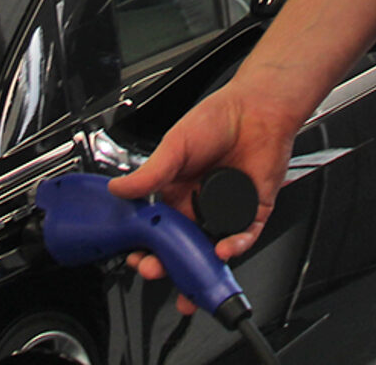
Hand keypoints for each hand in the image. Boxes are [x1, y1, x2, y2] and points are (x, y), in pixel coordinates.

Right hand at [107, 85, 297, 313]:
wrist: (257, 107)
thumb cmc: (218, 118)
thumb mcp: (175, 144)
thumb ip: (150, 173)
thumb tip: (118, 188)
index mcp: (178, 192)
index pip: (159, 230)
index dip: (148, 247)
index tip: (137, 257)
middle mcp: (202, 206)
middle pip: (184, 247)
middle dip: (169, 265)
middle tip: (155, 268)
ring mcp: (228, 211)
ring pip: (213, 249)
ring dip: (201, 265)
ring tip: (188, 269)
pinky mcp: (254, 211)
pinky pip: (244, 237)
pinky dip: (234, 247)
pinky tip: (222, 248)